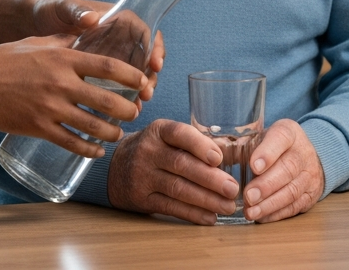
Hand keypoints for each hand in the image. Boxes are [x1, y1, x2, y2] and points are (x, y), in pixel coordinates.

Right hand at [0, 35, 148, 157]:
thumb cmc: (4, 58)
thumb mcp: (37, 42)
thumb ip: (63, 41)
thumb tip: (83, 34)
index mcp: (63, 59)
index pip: (108, 67)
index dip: (131, 75)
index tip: (142, 81)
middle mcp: (61, 83)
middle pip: (107, 100)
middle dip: (127, 109)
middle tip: (134, 112)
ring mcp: (50, 108)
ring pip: (92, 126)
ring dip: (111, 132)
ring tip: (118, 133)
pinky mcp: (38, 127)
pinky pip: (71, 142)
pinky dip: (88, 149)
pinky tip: (96, 151)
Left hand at [31, 0, 165, 103]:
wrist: (31, 26)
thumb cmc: (50, 12)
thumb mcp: (62, 8)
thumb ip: (76, 10)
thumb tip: (92, 18)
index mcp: (115, 20)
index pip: (144, 32)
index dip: (155, 48)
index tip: (156, 64)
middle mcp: (116, 39)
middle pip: (144, 58)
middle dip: (149, 77)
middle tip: (147, 93)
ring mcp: (108, 57)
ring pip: (132, 76)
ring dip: (138, 92)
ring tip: (137, 106)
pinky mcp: (96, 74)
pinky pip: (114, 88)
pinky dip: (119, 101)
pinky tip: (118, 115)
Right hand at [107, 119, 238, 224]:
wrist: (115, 167)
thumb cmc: (153, 150)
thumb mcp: (166, 137)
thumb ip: (193, 143)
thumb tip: (230, 155)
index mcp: (158, 131)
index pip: (179, 134)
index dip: (200, 145)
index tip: (218, 158)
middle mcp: (148, 151)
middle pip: (181, 165)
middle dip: (210, 178)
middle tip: (232, 188)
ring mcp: (142, 176)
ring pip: (177, 189)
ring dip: (206, 199)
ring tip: (227, 206)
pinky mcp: (142, 198)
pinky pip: (170, 207)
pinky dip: (192, 214)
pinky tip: (209, 217)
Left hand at [241, 119, 323, 222]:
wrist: (306, 156)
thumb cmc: (275, 146)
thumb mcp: (261, 136)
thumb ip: (238, 144)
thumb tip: (210, 151)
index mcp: (288, 132)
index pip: (281, 138)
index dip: (268, 153)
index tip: (253, 165)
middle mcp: (302, 153)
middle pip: (287, 169)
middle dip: (266, 185)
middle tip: (248, 196)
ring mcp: (309, 175)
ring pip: (291, 191)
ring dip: (269, 204)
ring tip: (251, 212)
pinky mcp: (310, 195)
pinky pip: (295, 206)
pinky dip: (277, 213)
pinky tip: (261, 217)